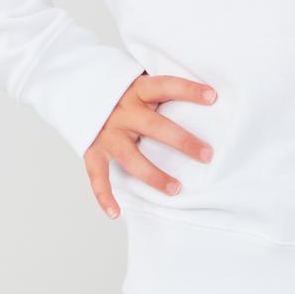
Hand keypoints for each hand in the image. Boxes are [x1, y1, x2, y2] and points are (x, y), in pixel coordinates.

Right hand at [84, 74, 216, 218]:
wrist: (82, 92)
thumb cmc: (125, 91)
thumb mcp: (143, 81)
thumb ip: (166, 88)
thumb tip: (207, 90)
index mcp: (139, 89)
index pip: (166, 85)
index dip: (188, 90)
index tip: (212, 96)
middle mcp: (122, 110)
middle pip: (155, 126)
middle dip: (182, 141)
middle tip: (207, 154)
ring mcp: (107, 132)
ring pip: (131, 156)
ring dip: (153, 175)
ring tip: (176, 189)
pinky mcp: (93, 150)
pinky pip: (97, 175)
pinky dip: (103, 195)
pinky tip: (116, 213)